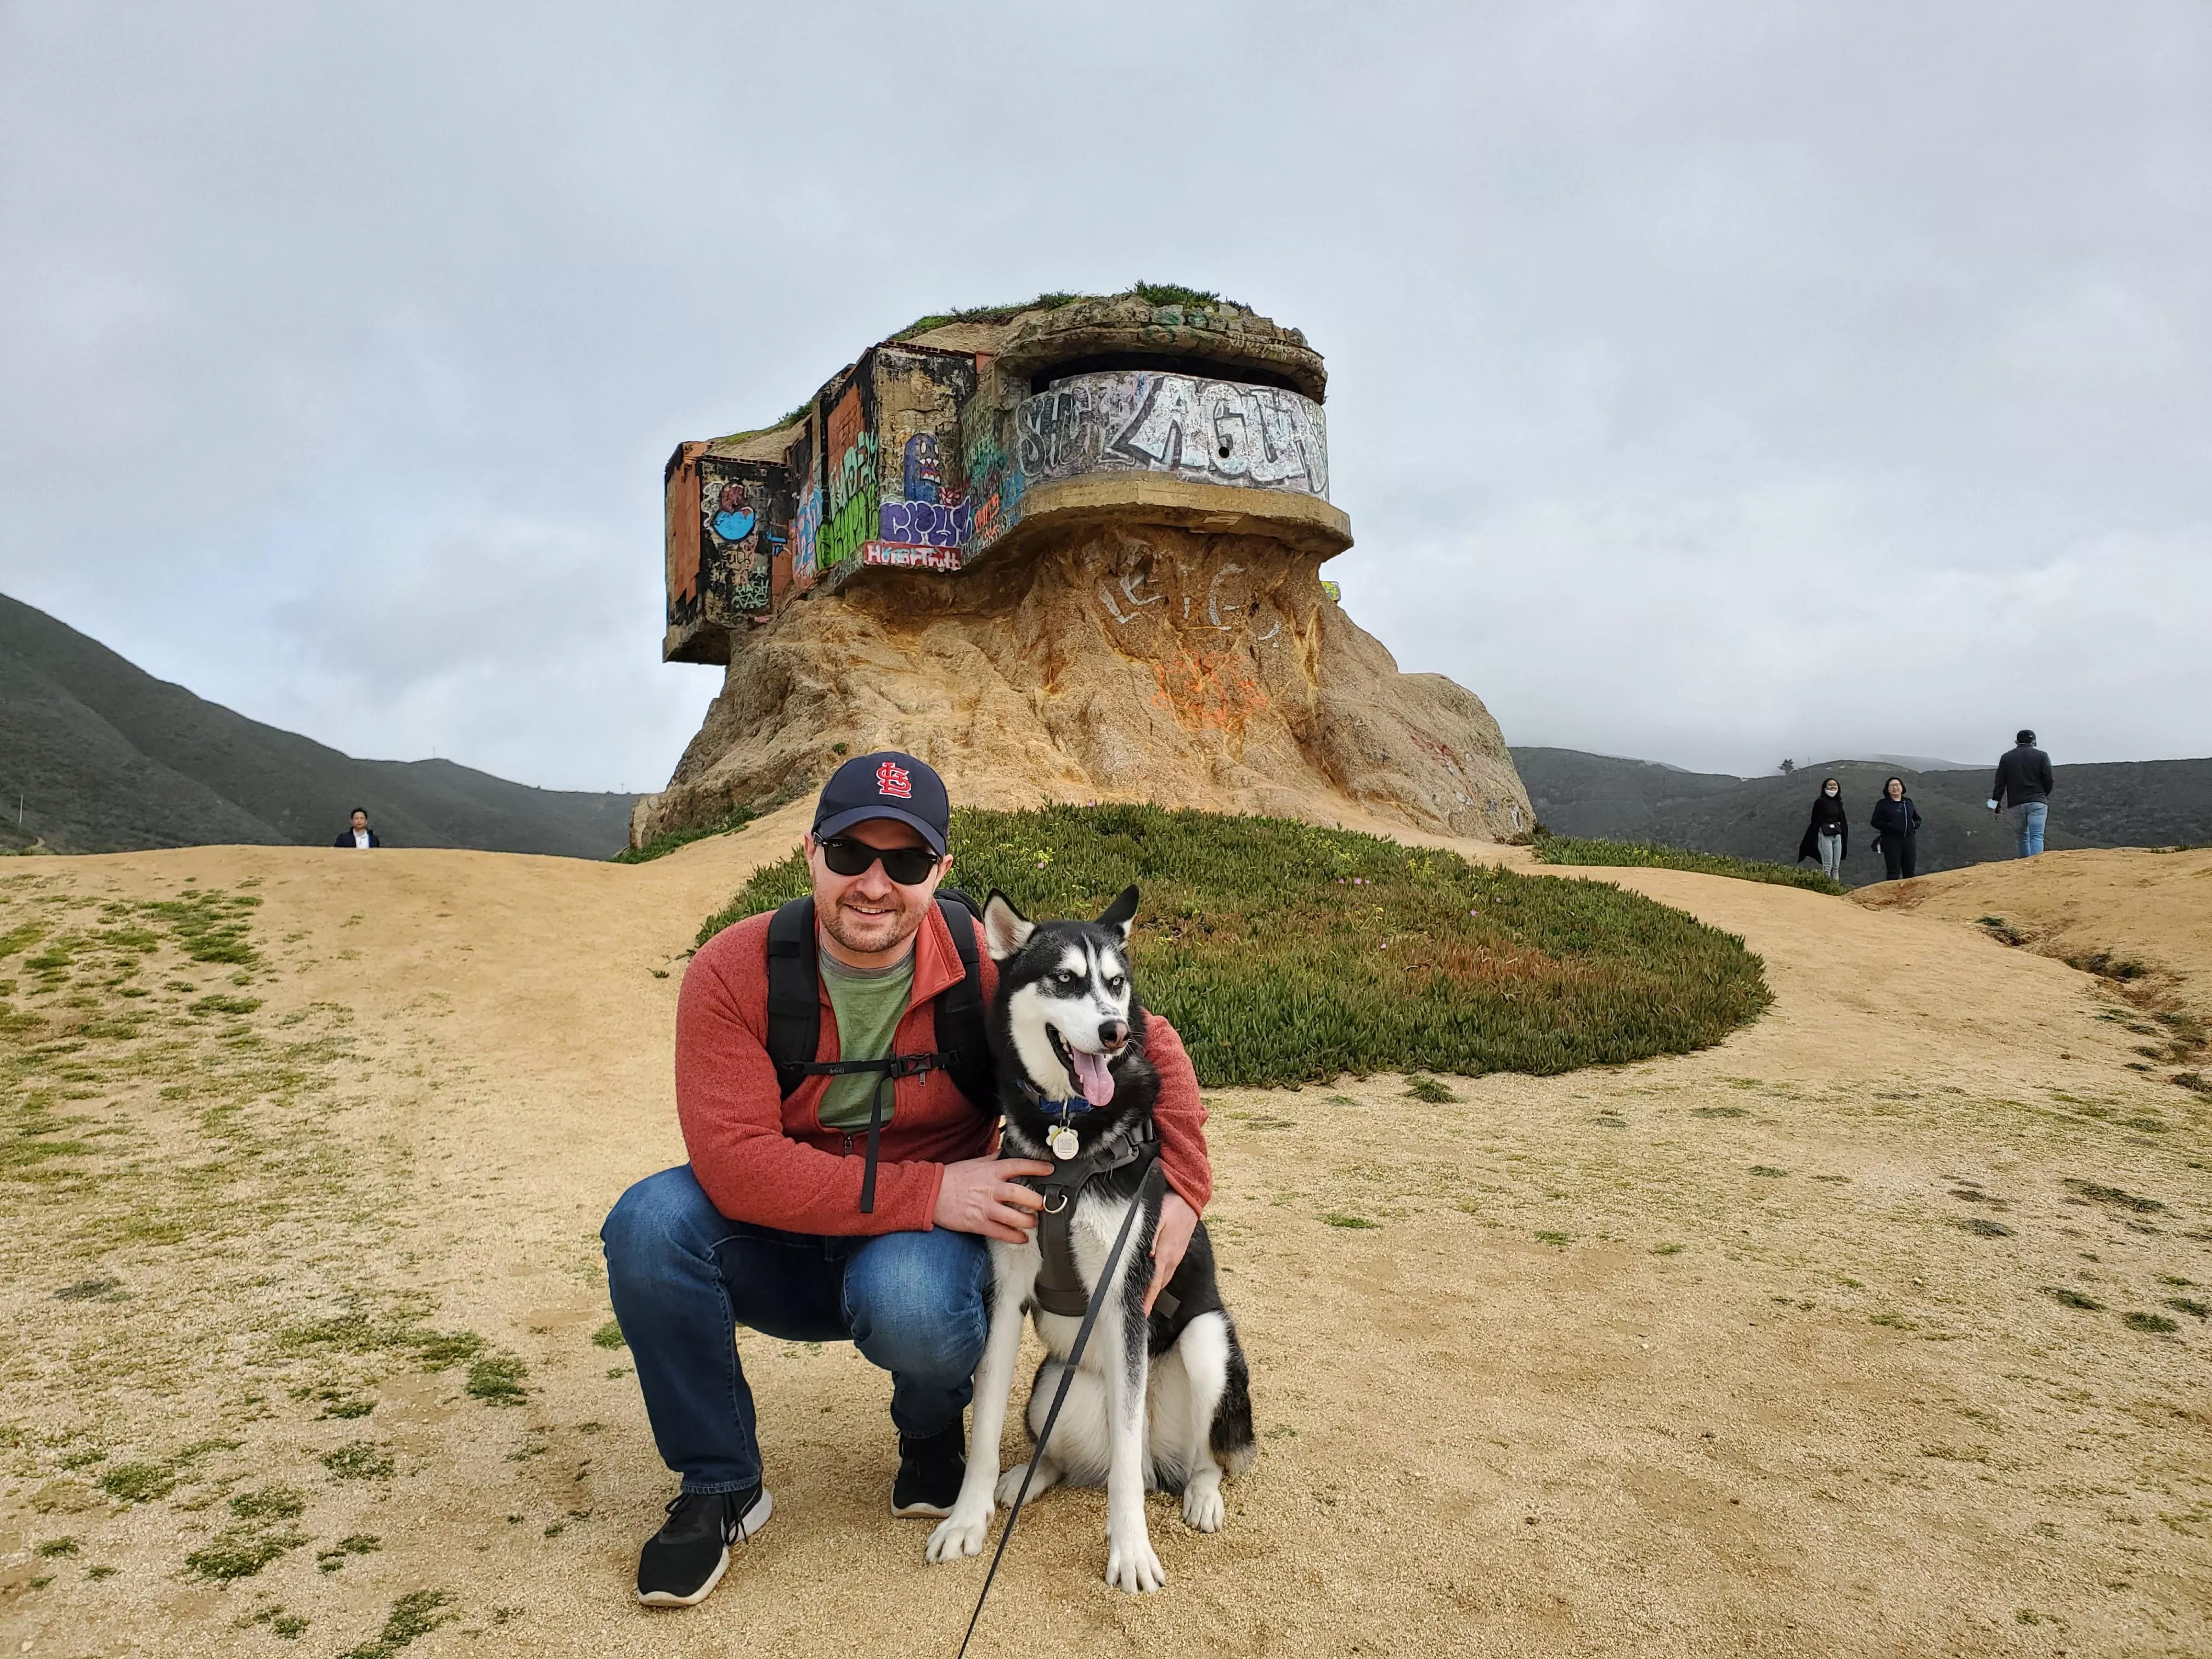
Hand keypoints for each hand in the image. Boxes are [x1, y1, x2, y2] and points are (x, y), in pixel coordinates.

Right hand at [933, 1156, 1052, 1242]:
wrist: (931, 1193)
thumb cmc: (952, 1177)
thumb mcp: (974, 1162)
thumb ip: (993, 1159)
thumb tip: (1007, 1153)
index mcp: (991, 1171)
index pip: (1019, 1166)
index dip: (1037, 1167)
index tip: (1050, 1169)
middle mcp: (991, 1189)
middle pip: (1022, 1194)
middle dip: (1037, 1201)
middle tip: (1043, 1204)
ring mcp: (986, 1208)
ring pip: (1015, 1217)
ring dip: (1029, 1221)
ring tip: (1034, 1222)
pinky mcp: (979, 1224)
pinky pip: (1002, 1233)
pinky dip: (1015, 1237)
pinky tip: (1022, 1238)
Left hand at [1144, 1192, 1198, 1313]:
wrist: (1191, 1195)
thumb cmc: (1172, 1204)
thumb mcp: (1157, 1216)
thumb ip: (1150, 1235)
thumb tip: (1147, 1256)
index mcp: (1166, 1252)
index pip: (1154, 1282)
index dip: (1148, 1299)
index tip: (1142, 1312)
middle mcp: (1173, 1257)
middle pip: (1159, 1284)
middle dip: (1150, 1298)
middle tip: (1140, 1310)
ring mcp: (1177, 1254)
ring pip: (1165, 1278)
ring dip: (1156, 1290)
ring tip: (1147, 1300)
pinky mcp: (1179, 1249)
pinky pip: (1169, 1270)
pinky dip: (1161, 1279)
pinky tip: (1156, 1280)